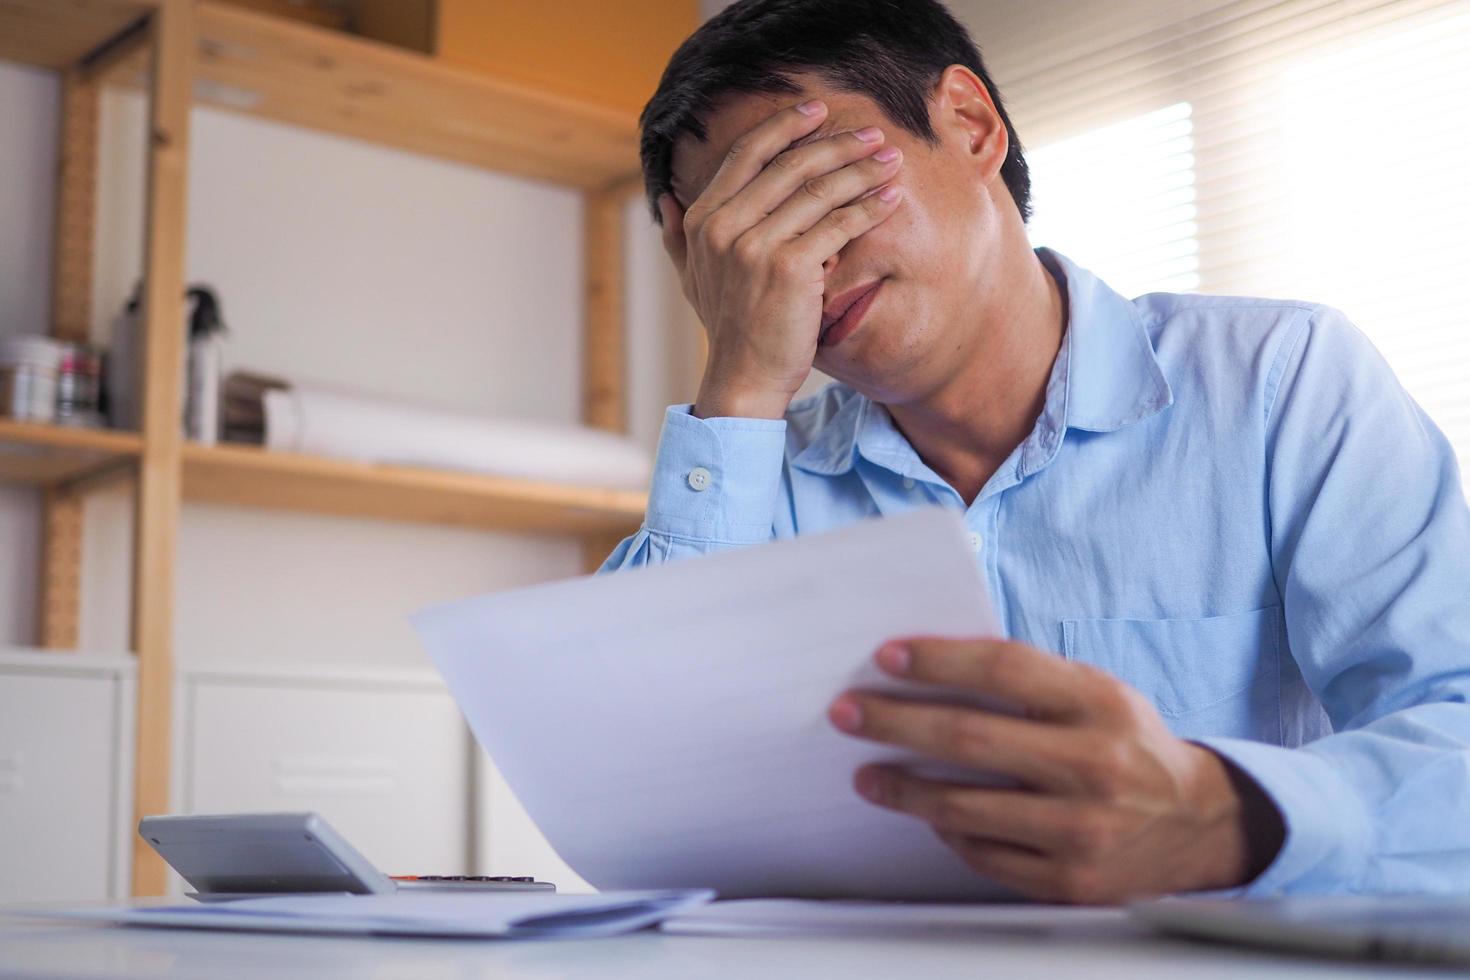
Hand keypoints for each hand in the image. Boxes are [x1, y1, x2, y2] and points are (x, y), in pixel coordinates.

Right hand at [657, 100, 904, 419]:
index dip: (783, 126)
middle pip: (789, 166)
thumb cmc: (727, 329)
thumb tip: (664, 199)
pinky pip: (837, 225)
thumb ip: (677, 236)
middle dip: (837, 143)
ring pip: (818, 191)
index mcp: (702, 220)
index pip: (746, 154)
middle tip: (871, 133)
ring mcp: (755, 245)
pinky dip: (867, 208)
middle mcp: (724, 226)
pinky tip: (888, 199)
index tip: (816, 111)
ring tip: (889, 160)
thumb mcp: (692, 278)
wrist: (743, 379)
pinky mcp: (789, 267)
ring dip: (860, 170)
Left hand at [828, 637, 1284, 903]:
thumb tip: (931, 665)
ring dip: (904, 790)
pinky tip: (928, 817)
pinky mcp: (1070, 880)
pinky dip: (950, 834)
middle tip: (846, 714)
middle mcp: (1093, 765)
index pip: (1003, 670)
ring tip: (868, 775)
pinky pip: (985, 854)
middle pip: (969, 739)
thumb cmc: (1128, 743)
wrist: (1199, 824)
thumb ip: (1030, 680)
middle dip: (895, 723)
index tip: (886, 657)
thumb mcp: (1097, 692)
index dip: (938, 660)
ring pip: (965, 808)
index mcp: (1099, 703)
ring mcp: (1081, 830)